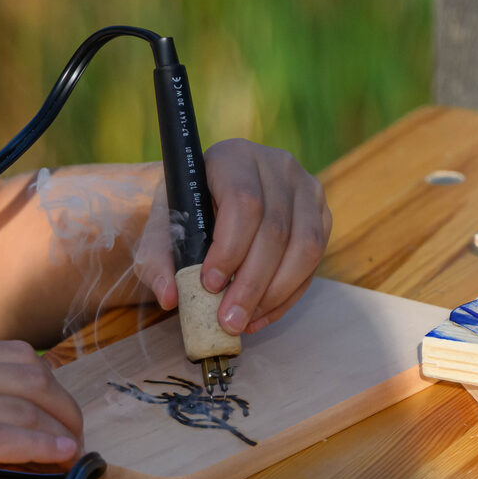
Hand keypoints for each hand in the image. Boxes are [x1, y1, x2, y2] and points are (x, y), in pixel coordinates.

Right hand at [0, 340, 82, 478]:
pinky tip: (58, 457)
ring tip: (74, 448)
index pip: (18, 356)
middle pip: (33, 377)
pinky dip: (43, 447)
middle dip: (64, 405)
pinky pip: (7, 440)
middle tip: (75, 432)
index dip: (51, 384)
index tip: (62, 409)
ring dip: (61, 429)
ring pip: (27, 407)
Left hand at [134, 138, 330, 335]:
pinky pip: (314, 261)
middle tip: (229, 320)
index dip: (230, 248)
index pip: (243, 201)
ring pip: (305, 247)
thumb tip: (170, 296)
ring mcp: (305, 188)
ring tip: (245, 322)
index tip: (209, 284)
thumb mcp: (162, 229)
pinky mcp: (321, 214)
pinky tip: (262, 314)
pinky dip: (289, 295)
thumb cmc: (186, 212)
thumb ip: (156, 260)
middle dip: (251, 284)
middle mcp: (277, 165)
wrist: (212, 199)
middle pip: (276, 230)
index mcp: (233, 156)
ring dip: (275, 294)